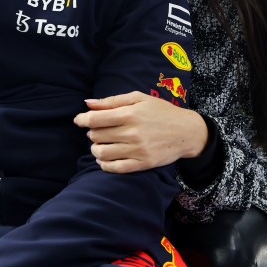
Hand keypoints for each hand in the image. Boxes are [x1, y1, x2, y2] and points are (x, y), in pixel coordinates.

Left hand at [73, 91, 207, 172]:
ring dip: (95, 149)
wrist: (186, 131)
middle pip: (97, 136)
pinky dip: (104, 164)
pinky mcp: (143, 164)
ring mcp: (137, 150)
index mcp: (130, 114)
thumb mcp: (139, 98)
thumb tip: (87, 103)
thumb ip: (112, 101)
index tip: (79, 120)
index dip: (82, 119)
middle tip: (97, 131)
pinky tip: (104, 158)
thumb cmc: (161, 111)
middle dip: (92, 133)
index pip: (95, 119)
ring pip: (102, 153)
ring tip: (99, 145)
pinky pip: (115, 168)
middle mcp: (132, 133)